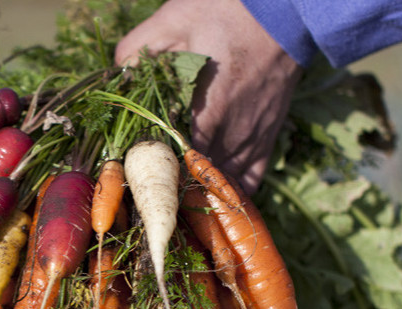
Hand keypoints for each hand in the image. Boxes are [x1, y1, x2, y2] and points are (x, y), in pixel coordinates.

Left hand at [115, 0, 301, 192]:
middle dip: (172, 184)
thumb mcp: (174, 20)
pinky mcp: (267, 137)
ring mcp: (252, 139)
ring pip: (222, 185)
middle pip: (196, 180)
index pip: (175, 164)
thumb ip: (138, 47)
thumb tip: (116, 77)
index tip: (135, 170)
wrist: (285, 13)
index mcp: (207, 113)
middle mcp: (232, 135)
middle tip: (149, 185)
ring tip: (175, 197)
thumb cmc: (229, 13)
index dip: (154, 171)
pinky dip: (230, 192)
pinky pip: (250, 181)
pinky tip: (212, 196)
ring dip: (198, 191)